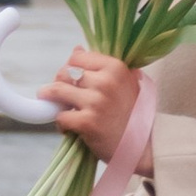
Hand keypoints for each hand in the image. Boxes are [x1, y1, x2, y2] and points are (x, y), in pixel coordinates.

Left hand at [44, 46, 149, 160]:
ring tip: (58, 107)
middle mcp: (106, 82)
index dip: (70, 68)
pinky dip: (61, 123)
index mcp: (115, 67)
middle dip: (59, 83)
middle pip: (64, 72)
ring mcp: (96, 102)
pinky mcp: (87, 122)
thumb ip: (103, 66)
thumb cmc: (132, 114)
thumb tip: (77, 50)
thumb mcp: (125, 82)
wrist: (142, 146)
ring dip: (53, 100)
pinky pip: (60, 116)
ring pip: (57, 91)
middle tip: (63, 95)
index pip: (77, 57)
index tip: (72, 79)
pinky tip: (69, 128)